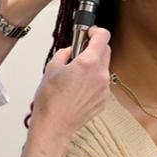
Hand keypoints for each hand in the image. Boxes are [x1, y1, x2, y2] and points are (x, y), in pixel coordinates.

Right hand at [29, 26, 110, 140]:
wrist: (54, 125)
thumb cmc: (51, 100)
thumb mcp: (52, 67)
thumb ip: (64, 53)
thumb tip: (70, 51)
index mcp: (88, 63)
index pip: (103, 36)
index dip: (96, 31)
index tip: (89, 33)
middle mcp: (101, 74)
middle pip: (106, 51)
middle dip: (94, 47)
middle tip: (79, 52)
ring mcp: (104, 88)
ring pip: (103, 68)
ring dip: (93, 65)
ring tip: (75, 74)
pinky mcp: (103, 100)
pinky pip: (101, 83)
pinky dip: (93, 81)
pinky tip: (78, 88)